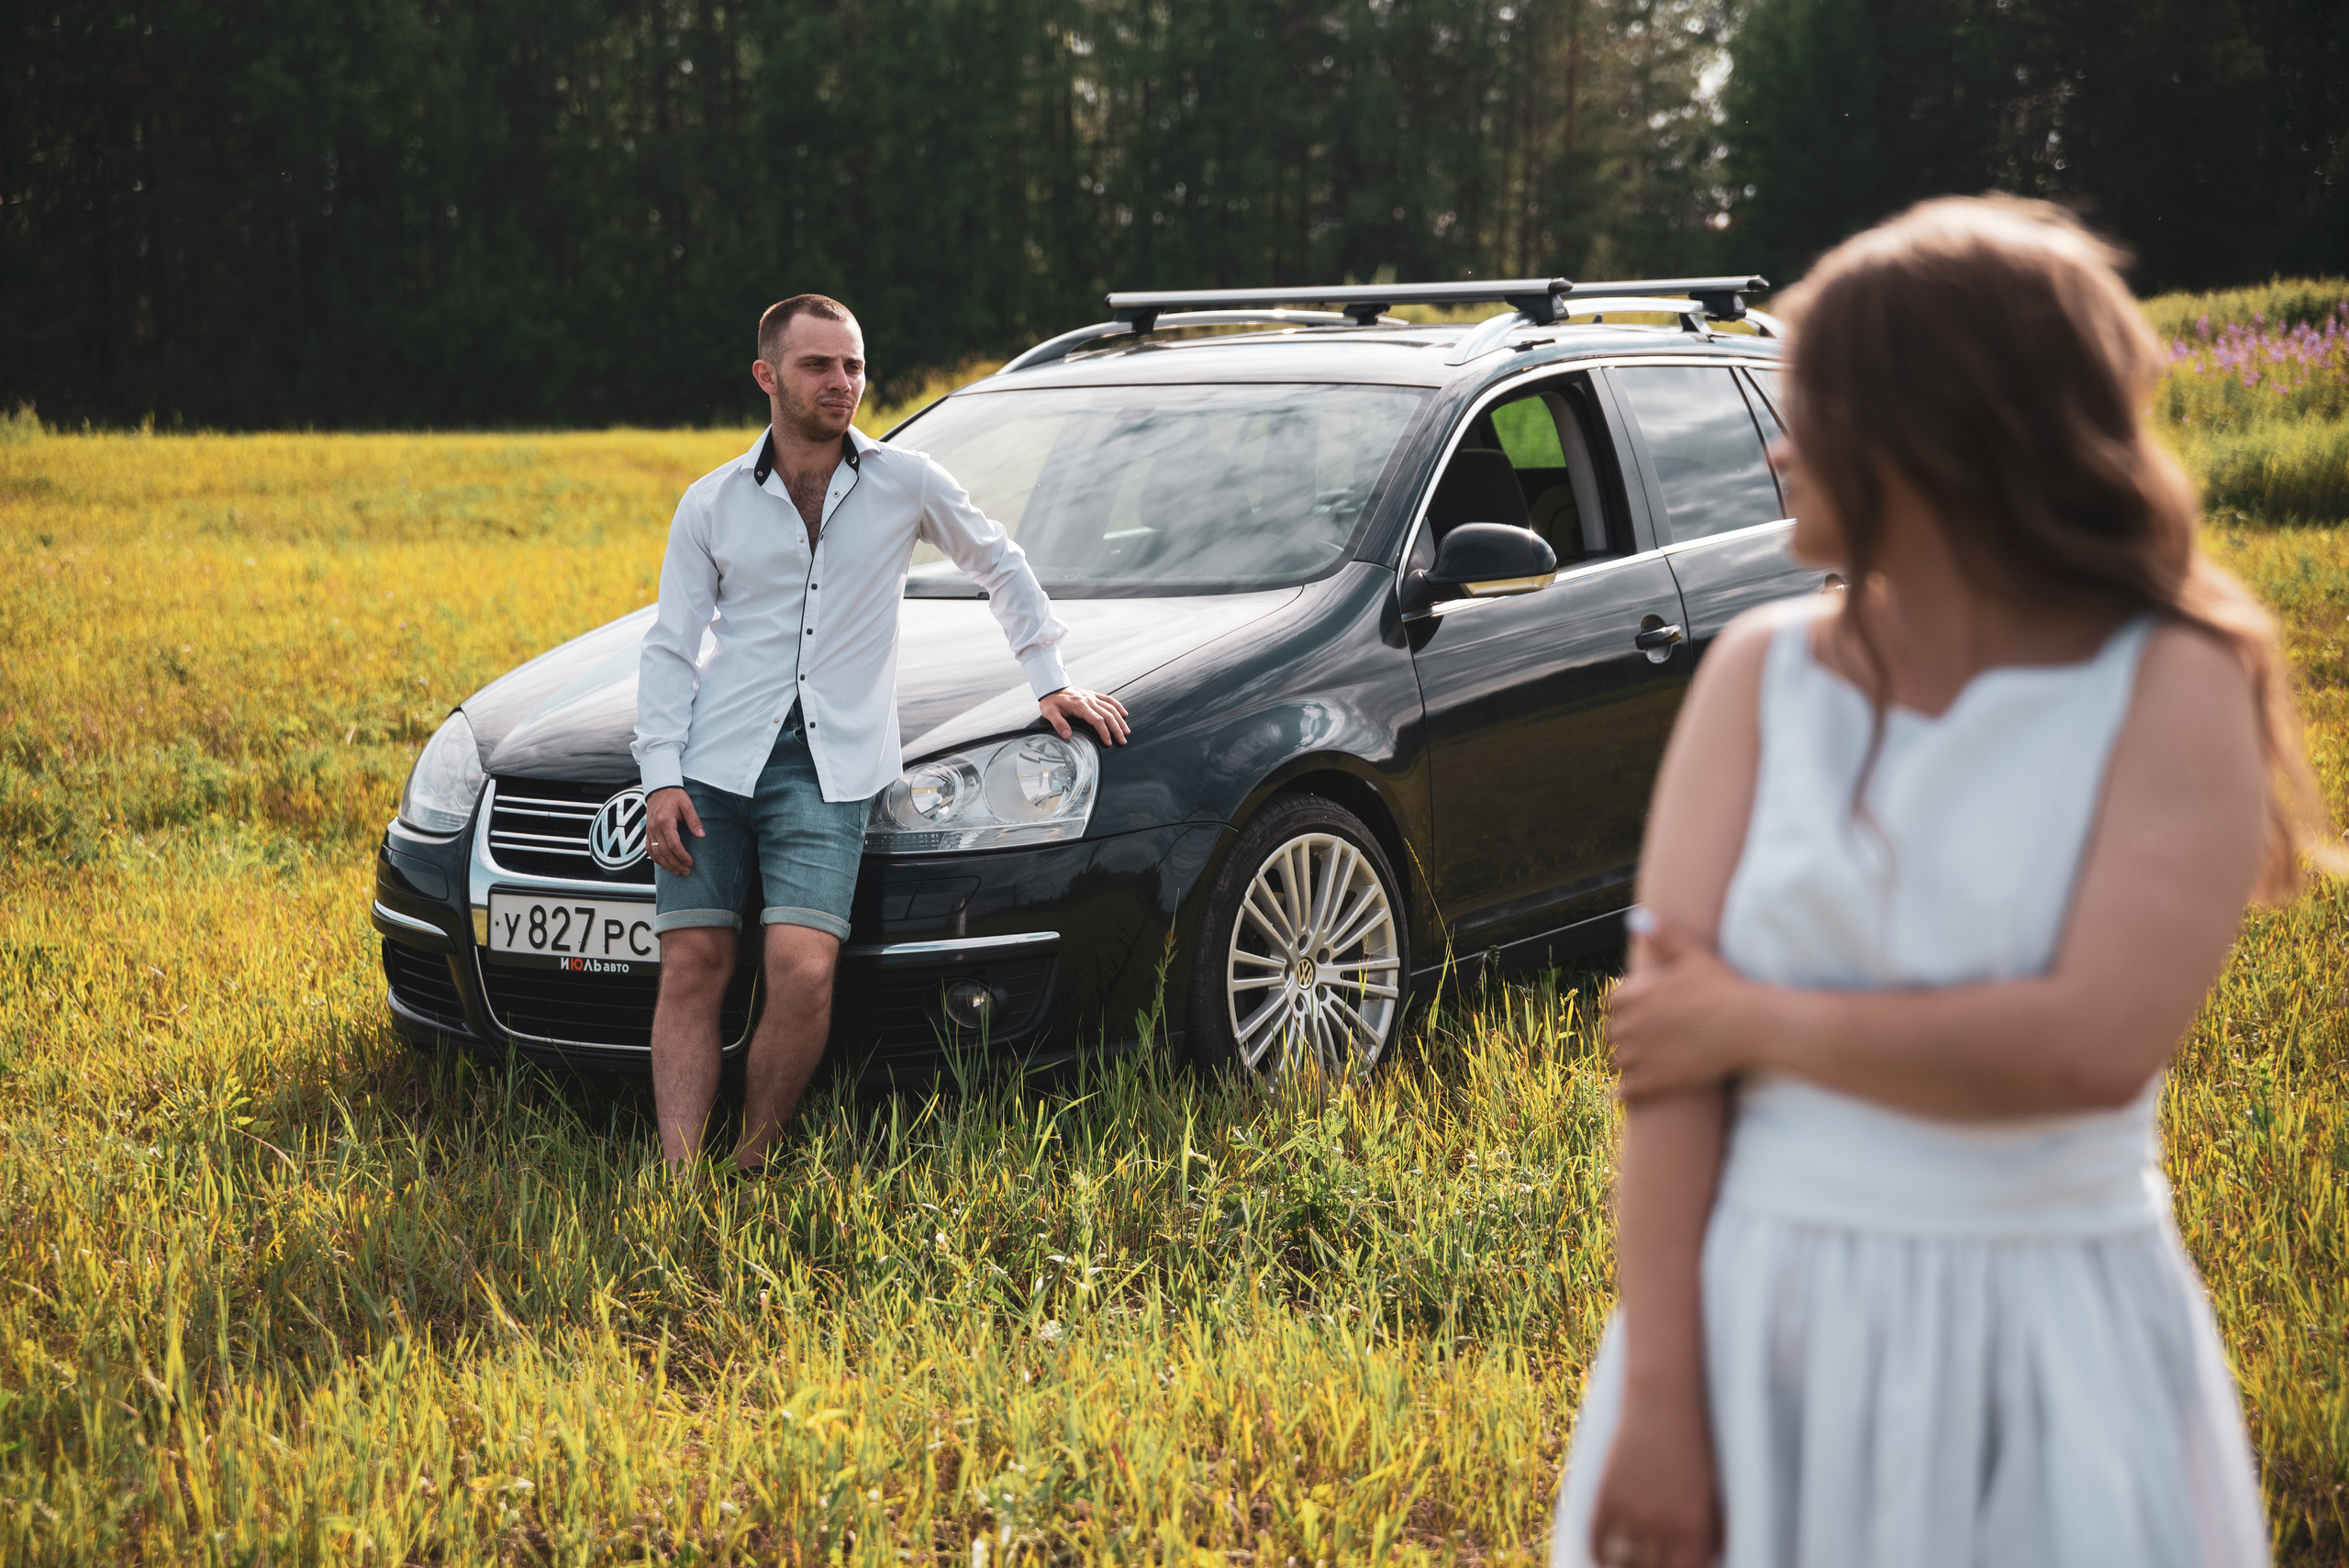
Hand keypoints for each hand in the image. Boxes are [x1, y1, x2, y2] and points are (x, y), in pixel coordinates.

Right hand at [643, 787, 703, 874]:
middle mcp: (655, 828)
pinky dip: (656, 859)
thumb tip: (702, 835)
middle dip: (676, 864)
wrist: (659, 788)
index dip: (682, 856)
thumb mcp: (687, 805)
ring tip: (677, 871)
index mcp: (665, 821)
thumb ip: (694, 820)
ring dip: (666, 864)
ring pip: (655, 853)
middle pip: (664, 852)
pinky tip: (664, 864)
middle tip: (686, 871)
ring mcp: (650, 830)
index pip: (673, 844)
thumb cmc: (674, 795)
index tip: (690, 862)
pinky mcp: (648, 832)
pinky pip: (649, 849)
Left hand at [1039, 686, 1130, 745]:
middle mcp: (1089, 700)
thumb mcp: (1050, 713)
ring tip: (1126, 731)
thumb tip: (1067, 735)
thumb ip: (1059, 724)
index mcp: (1080, 706)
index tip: (1108, 742)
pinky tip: (1124, 713)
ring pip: (1111, 708)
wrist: (1052, 688)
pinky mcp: (1093, 695)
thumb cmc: (1051, 702)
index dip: (1105, 732)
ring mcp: (1092, 697)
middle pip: (1108, 715)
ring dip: (1120, 720)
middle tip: (1122, 740)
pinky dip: (1118, 706)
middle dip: (1117, 729)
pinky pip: (1109, 699)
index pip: (1097, 720)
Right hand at [1588, 1391, 1720, 1567]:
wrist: (1664, 1401)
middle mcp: (1661, 1523)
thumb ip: (1712, 1532)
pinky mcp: (1607, 1493)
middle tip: (1652, 1566)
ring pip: (1622, 1565)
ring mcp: (1630, 1509)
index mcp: (1695, 1526)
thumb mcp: (1715, 1492)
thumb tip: (1708, 1560)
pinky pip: (1597, 1539)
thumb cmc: (1697, 1446)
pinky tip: (1606, 1561)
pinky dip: (1600, 1555)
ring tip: (1630, 1567)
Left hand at [1607, 911, 1763, 1098]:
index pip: (1611, 1001)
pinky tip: (1621, 1094)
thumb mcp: (1692, 953)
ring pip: (1617, 1060)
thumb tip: (1636, 917)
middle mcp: (1631, 1025)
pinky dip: (1622, 1092)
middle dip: (1624, 1033)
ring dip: (1625, 1060)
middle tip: (1642, 1036)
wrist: (1749, 1024)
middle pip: (1612, 1032)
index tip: (1635, 1010)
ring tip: (1639, 1061)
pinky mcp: (1655, 1081)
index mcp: (1634, 995)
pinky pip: (1626, 1090)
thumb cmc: (1723, 986)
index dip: (1623, 1006)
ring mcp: (1642, 1055)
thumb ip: (1663, 935)